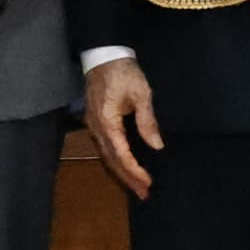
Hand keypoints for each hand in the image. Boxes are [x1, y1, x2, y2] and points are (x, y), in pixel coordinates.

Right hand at [83, 56, 161, 198]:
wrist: (103, 55)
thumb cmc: (123, 72)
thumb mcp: (141, 94)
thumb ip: (147, 121)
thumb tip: (156, 146)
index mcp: (107, 122)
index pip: (121, 154)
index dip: (134, 170)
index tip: (148, 182)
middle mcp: (96, 128)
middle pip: (111, 160)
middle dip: (127, 178)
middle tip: (144, 195)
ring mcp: (93, 126)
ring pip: (107, 156)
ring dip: (122, 172)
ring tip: (137, 187)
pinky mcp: (96, 122)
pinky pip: (105, 148)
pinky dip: (116, 161)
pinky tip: (126, 167)